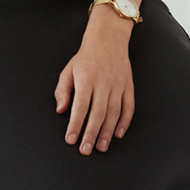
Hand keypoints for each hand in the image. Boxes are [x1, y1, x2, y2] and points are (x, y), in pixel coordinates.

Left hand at [54, 13, 134, 154]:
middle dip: (91, 134)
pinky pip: (128, 107)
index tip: (71, 139)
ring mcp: (118, 85)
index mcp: (86, 79)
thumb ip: (62, 91)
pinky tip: (118, 134)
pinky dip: (124, 122)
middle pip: (98, 114)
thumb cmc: (85, 58)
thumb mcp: (68, 70)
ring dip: (107, 132)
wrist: (108, 40)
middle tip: (86, 150)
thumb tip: (61, 110)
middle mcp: (103, 83)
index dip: (75, 125)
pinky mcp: (128, 86)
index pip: (80, 107)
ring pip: (114, 113)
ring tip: (101, 147)